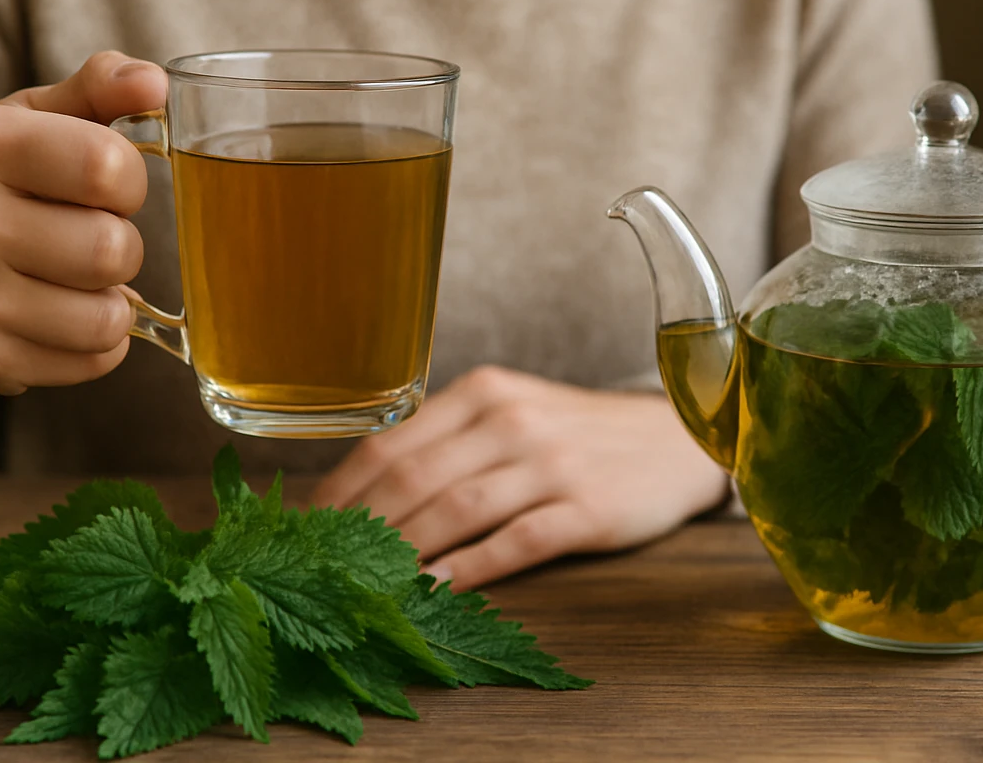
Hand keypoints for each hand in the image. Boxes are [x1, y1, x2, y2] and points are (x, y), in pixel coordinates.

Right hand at [0, 52, 165, 425]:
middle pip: (114, 249)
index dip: (128, 181)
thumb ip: (100, 88)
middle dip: (123, 244)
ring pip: (109, 316)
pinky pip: (95, 360)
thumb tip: (154, 82)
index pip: (107, 166)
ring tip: (79, 280)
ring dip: (115, 300)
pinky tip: (65, 316)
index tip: (106, 184)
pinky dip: (99, 342)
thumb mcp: (36, 119)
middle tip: (89, 236)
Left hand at [311, 366, 729, 588]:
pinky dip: (466, 571)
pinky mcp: (585, 508)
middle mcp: (511, 420)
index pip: (391, 443)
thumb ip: (449, 439)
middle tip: (322, 568)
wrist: (676, 440)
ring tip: (364, 585)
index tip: (306, 530)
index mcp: (483, 391)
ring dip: (403, 553)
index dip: (342, 492)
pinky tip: (433, 591)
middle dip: (358, 530)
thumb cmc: (579, 434)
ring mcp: (550, 463)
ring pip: (455, 510)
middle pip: (413, 479)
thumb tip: (367, 492)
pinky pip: (513, 543)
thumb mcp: (512, 412)